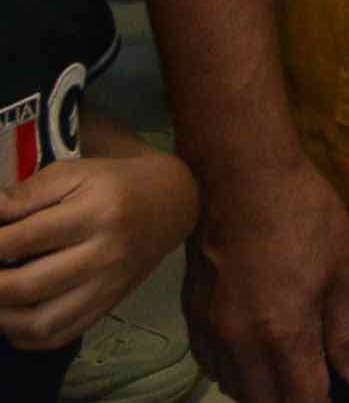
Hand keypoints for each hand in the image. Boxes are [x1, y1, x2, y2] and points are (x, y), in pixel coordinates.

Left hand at [0, 151, 198, 352]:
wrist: (172, 203)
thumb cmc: (116, 182)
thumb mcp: (76, 172)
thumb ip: (28, 192)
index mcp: (97, 213)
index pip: (23, 239)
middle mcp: (105, 255)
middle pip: (27, 286)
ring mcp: (108, 287)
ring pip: (40, 323)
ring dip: (2, 317)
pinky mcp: (108, 306)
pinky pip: (59, 336)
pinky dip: (25, 336)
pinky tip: (12, 317)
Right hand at [185, 153, 348, 402]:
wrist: (241, 178)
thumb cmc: (305, 217)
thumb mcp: (346, 268)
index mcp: (284, 333)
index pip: (303, 399)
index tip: (334, 400)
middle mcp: (241, 343)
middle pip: (263, 402)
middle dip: (290, 402)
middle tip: (312, 385)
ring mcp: (211, 331)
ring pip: (234, 387)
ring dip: (261, 391)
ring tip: (286, 376)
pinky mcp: (191, 316)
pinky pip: (210, 365)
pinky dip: (233, 372)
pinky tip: (252, 359)